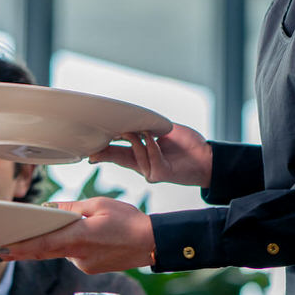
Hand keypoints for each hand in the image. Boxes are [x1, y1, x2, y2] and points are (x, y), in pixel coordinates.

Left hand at [0, 197, 153, 273]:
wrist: (151, 242)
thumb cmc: (128, 220)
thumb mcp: (98, 204)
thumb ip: (71, 208)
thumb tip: (50, 208)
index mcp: (78, 238)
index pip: (41, 245)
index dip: (18, 249)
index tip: (0, 250)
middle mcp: (78, 256)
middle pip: (45, 251)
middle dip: (23, 248)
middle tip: (2, 246)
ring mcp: (84, 265)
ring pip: (61, 250)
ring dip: (58, 239)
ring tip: (77, 224)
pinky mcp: (90, 268)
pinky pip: (74, 254)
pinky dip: (72, 244)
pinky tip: (89, 234)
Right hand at [89, 123, 211, 186]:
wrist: (206, 157)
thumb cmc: (186, 145)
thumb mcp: (162, 131)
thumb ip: (145, 127)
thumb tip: (128, 120)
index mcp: (139, 154)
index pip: (115, 151)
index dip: (101, 148)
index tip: (88, 144)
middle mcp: (142, 165)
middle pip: (116, 157)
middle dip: (103, 151)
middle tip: (91, 145)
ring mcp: (149, 171)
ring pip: (134, 153)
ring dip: (136, 138)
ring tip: (140, 128)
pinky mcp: (159, 174)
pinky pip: (150, 156)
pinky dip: (152, 144)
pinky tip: (154, 137)